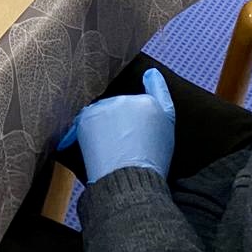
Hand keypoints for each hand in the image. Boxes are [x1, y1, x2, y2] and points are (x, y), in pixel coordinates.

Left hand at [58, 67, 176, 182]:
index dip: (138, 118)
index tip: (137, 134)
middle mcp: (124, 99)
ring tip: (113, 149)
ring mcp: (103, 107)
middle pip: (120, 106)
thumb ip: (160, 95)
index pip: (140, 101)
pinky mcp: (85, 118)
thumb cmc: (152, 159)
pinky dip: (90, 132)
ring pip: (102, 113)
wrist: (129, 179)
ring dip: (104, 125)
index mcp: (148, 102)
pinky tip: (99, 147)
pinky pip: (87, 121)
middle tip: (126, 145)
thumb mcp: (166, 127)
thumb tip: (151, 72)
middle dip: (121, 121)